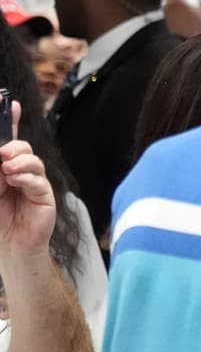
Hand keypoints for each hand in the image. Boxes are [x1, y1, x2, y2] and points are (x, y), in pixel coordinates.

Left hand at [0, 102, 55, 257]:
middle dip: (12, 144)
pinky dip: (26, 177)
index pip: (6, 139)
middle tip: (2, 154)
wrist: (8, 248)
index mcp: (3, 168)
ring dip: (19, 161)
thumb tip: (1, 153)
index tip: (9, 103)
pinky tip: (15, 180)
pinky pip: (39, 181)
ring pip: (32, 160)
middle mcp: (19, 172)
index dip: (9, 120)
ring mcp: (34, 183)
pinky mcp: (44, 196)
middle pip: (20, 146)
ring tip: (7, 169)